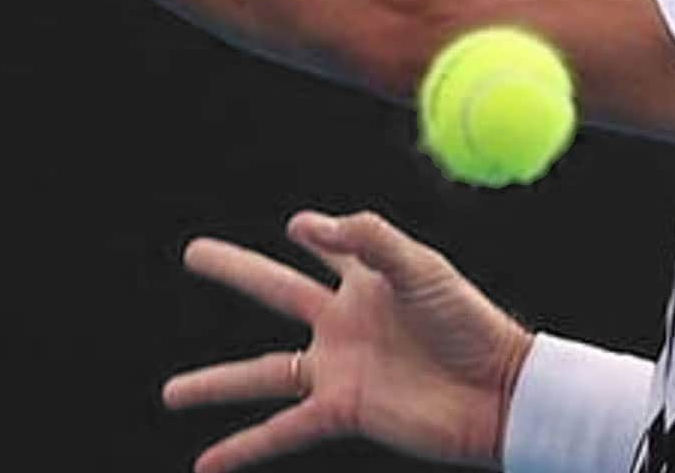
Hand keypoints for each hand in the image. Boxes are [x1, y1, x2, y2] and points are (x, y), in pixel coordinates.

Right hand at [163, 210, 531, 471]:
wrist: (503, 393)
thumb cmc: (470, 323)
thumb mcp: (420, 266)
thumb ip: (364, 238)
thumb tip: (299, 225)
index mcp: (365, 278)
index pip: (331, 246)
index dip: (316, 232)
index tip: (299, 225)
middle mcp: (342, 321)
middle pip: (273, 289)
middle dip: (233, 268)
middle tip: (193, 252)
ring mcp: (337, 368)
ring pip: (262, 373)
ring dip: (216, 383)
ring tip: (171, 392)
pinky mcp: (342, 410)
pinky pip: (283, 429)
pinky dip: (245, 447)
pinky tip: (208, 462)